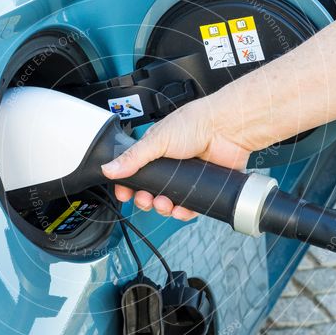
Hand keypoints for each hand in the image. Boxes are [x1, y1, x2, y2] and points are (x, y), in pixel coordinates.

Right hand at [100, 96, 254, 220]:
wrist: (227, 128)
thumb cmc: (194, 123)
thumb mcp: (156, 140)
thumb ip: (132, 158)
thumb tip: (108, 169)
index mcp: (155, 150)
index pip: (135, 173)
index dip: (128, 186)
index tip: (125, 194)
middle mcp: (170, 164)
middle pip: (151, 191)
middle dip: (146, 200)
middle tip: (146, 200)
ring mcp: (186, 176)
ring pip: (169, 201)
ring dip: (163, 208)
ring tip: (165, 204)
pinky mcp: (202, 186)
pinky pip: (190, 206)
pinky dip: (184, 212)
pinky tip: (181, 210)